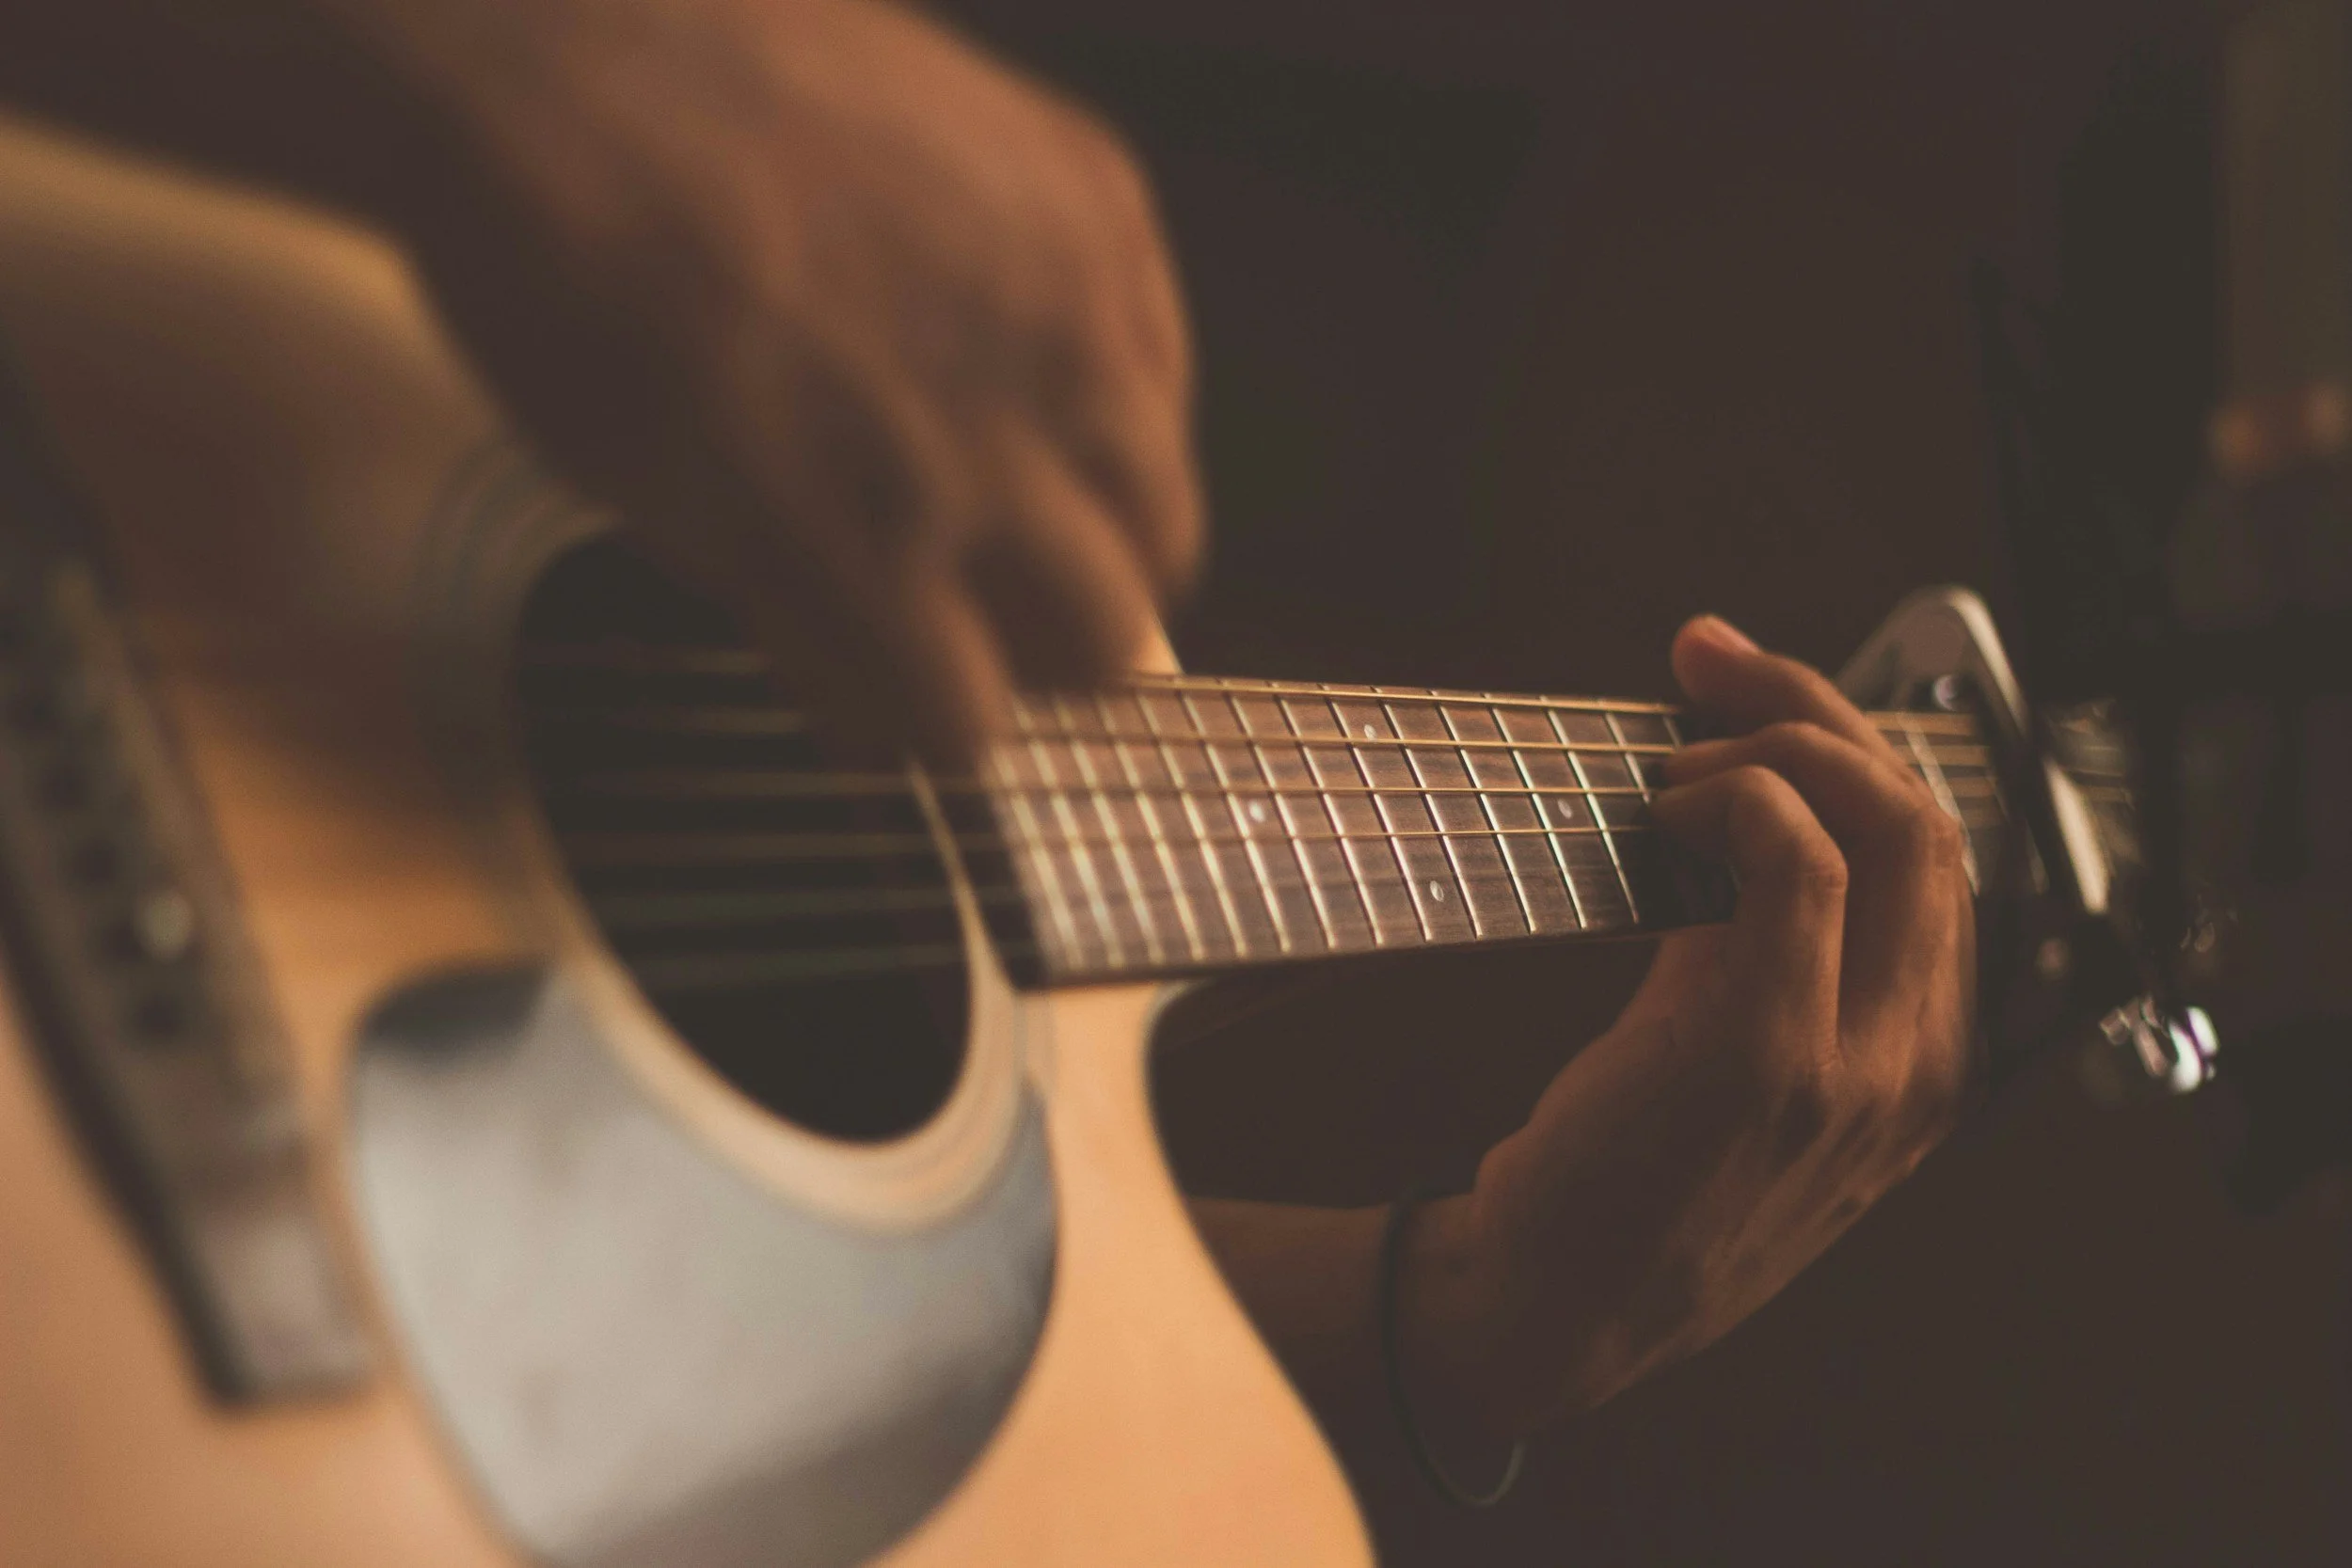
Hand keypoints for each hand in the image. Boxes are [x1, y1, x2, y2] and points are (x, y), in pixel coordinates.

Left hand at [339, 0, 1201, 758]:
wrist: (575, 54)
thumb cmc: (573, 281)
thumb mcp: (652, 504)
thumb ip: (793, 623)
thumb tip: (871, 721)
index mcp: (865, 545)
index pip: (972, 725)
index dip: (938, 721)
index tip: (918, 691)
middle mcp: (997, 441)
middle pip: (1110, 639)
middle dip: (1046, 649)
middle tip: (992, 608)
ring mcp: (1068, 315)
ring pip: (1164, 512)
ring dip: (1102, 535)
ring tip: (1023, 484)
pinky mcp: (1099, 204)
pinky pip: (1164, 358)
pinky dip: (1115, 394)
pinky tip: (1026, 360)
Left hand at [1400, 615, 1974, 1444]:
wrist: (1552, 1311)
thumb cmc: (1626, 1181)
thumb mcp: (1741, 1072)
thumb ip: (1770, 956)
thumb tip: (1738, 805)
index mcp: (1923, 1068)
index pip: (1941, 860)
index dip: (1855, 749)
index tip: (1753, 690)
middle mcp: (1918, 1066)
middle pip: (1930, 821)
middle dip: (1822, 709)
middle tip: (1713, 666)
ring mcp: (1856, 1063)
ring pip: (1883, 824)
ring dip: (1772, 746)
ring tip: (1675, 761)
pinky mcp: (1766, 1050)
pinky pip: (1794, 861)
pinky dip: (1734, 800)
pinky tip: (1666, 814)